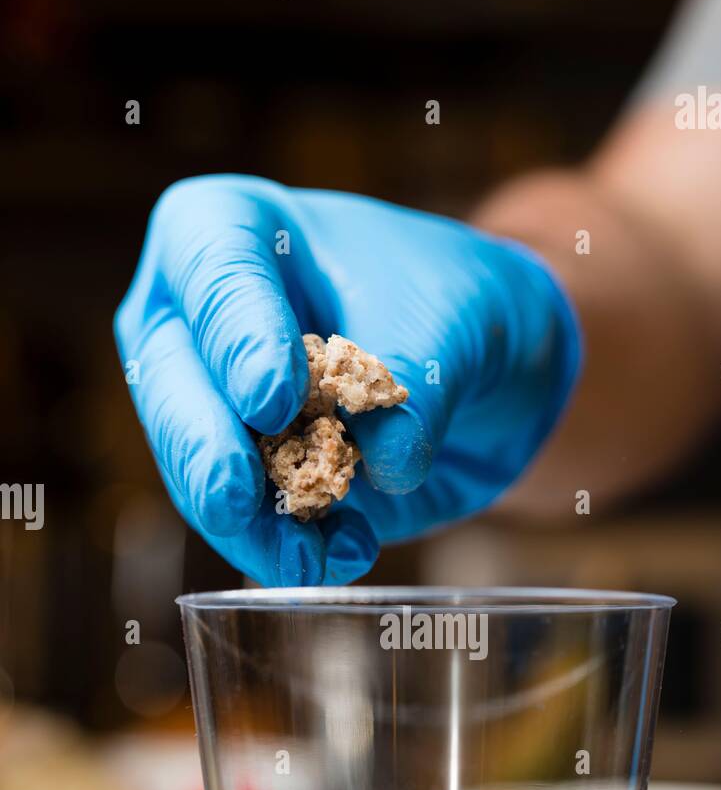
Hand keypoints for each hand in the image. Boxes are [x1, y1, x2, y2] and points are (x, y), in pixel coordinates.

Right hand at [114, 175, 580, 584]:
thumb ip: (420, 385)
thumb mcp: (458, 324)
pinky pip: (241, 524)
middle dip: (203, 453)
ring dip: (251, 526)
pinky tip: (349, 550)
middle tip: (236, 499)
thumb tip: (385, 461)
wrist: (479, 370)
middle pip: (172, 385)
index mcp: (228, 229)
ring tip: (312, 560)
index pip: (212, 274)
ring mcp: (206, 403)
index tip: (273, 400)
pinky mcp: (241, 477)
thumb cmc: (454, 306)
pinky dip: (287, 549)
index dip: (236, 340)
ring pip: (197, 472)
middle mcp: (192, 317)